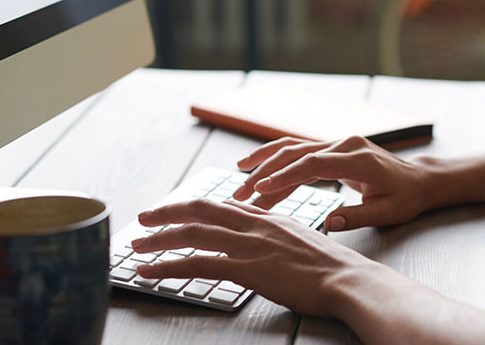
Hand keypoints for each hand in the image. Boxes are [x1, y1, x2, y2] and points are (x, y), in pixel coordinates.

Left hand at [131, 198, 372, 315]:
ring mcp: (249, 244)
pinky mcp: (247, 268)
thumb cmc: (329, 265)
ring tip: (136, 248)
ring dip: (158, 240)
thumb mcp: (300, 239)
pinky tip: (150, 272)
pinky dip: (169, 267)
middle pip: (199, 210)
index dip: (192, 207)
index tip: (174, 212)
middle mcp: (253, 224)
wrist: (348, 279)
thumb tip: (262, 243)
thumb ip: (275, 235)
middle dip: (166, 213)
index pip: (220, 205)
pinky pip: (199, 264)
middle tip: (143, 218)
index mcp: (266, 217)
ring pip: (193, 235)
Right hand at [233, 136, 435, 230]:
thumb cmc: (405, 197)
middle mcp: (344, 144)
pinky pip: (299, 152)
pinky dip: (277, 160)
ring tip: (238, 176)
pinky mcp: (332, 149)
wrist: (418, 179)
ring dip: (264, 162)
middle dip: (265, 172)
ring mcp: (337, 144)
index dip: (285, 176)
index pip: (313, 164)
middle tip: (240, 193)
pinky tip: (258, 168)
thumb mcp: (387, 212)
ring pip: (293, 148)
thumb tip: (326, 224)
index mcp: (358, 158)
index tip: (261, 189)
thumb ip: (357, 216)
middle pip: (296, 153)